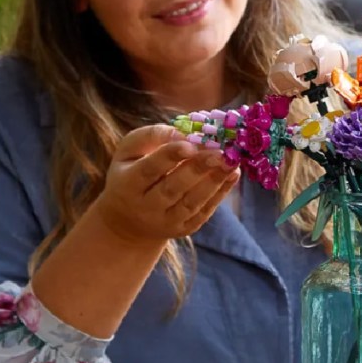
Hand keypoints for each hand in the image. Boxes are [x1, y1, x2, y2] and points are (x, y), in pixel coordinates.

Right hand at [95, 124, 239, 243]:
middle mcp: (146, 207)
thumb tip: (183, 133)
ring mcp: (166, 222)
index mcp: (128, 184)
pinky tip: (233, 175)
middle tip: (220, 152)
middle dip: (197, 169)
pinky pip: (204, 212)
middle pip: (173, 188)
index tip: (190, 144)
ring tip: (231, 161)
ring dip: (214, 181)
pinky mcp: (184, 229)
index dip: (169, 156)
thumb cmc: (132, 172)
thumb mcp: (129, 151)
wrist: (129, 220)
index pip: (149, 170)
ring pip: (191, 203)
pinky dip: (220, 193)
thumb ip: (152, 136)